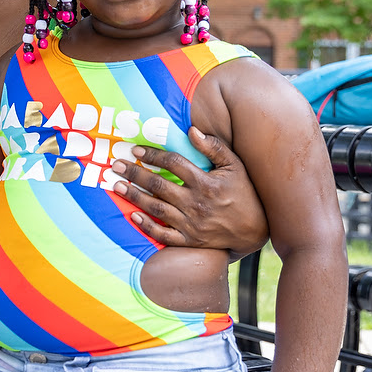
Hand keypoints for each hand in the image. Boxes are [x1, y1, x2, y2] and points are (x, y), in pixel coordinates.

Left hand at [111, 127, 268, 258]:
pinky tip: (133, 215)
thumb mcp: (235, 166)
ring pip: (156, 209)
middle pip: (159, 185)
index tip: (135, 149)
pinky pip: (164, 235)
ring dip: (134, 196)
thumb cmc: (245, 193)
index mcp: (206, 183)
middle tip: (116, 165)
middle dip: (134, 174)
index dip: (153, 155)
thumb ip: (214, 147)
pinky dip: (147, 226)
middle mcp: (196, 203)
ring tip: (117, 186)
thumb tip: (192, 130)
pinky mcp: (190, 240)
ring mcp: (192, 224)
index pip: (174, 164)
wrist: (255, 230)